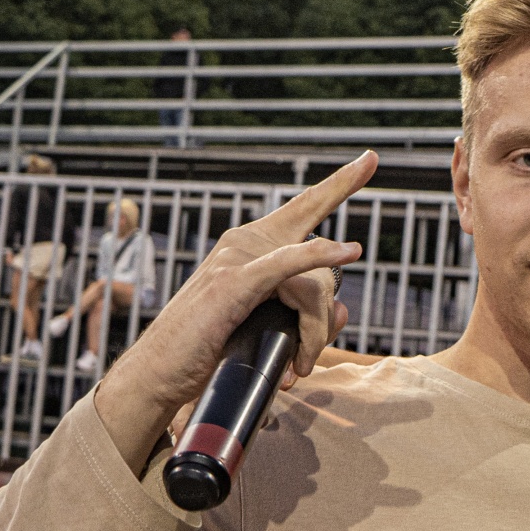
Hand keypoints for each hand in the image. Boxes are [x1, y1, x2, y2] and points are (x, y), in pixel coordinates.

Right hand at [92, 151, 373, 474]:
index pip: (300, 209)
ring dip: (317, 323)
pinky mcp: (233, 283)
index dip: (336, 184)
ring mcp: (236, 259)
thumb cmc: (208, 351)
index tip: (367, 159)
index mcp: (249, 247)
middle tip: (371, 157)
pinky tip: (348, 250)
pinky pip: (285, 265)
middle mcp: (242, 243)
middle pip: (309, 216)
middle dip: (342, 182)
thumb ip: (303, 314)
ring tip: (302, 365)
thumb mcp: (263, 326)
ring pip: (309, 270)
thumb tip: (343, 307)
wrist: (158, 373)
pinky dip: (317, 256)